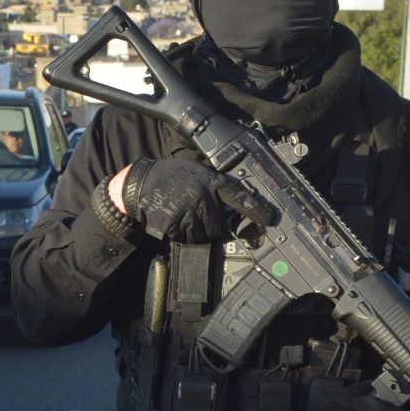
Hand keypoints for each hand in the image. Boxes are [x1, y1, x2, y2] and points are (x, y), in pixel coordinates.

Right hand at [120, 157, 274, 243]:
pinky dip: (180, 235)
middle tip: (199, 220)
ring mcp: (188, 211)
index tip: (269, 218)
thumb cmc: (168, 176)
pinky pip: (184, 239)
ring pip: (202, 236)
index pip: (239, 195)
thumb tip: (228, 201)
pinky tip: (173, 222)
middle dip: (211, 227)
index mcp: (210, 181)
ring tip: (183, 219)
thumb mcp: (195, 172)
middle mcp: (202, 196)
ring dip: (194, 233)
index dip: (256, 208)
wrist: (140, 183)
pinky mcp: (175, 224)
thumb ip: (211, 184)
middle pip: (218, 226)